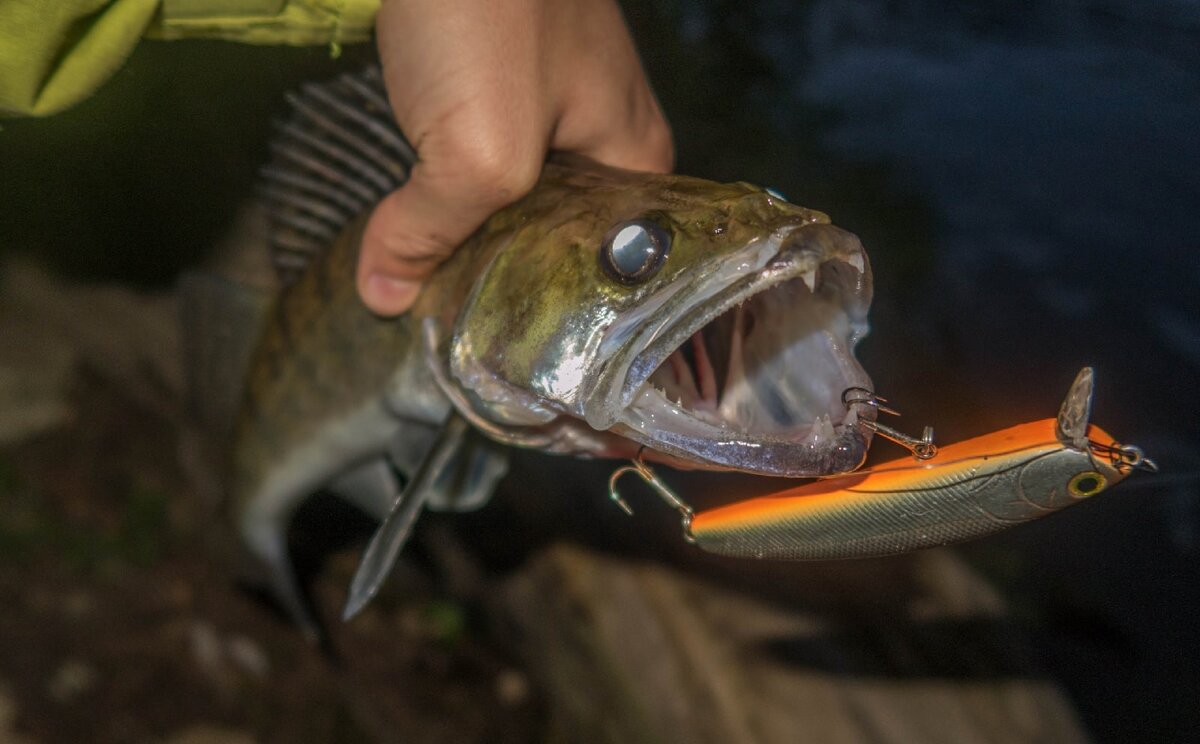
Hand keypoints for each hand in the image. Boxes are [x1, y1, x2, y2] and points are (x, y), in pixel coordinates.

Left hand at [359, 0, 674, 314]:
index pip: (614, 269)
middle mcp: (605, 143)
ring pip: (515, 203)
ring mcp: (553, 108)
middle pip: (559, 240)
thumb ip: (435, 231)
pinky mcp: (501, 82)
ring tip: (427, 296)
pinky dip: (446, 194)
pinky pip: (481, 161)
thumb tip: (384, 297)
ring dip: (468, 238)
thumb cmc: (491, 18)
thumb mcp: (478, 149)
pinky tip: (415, 227)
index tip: (506, 359)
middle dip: (503, 282)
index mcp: (634, 165)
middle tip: (452, 335)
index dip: (560, 316)